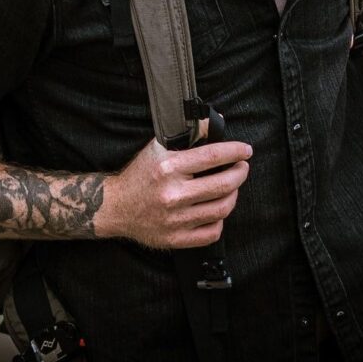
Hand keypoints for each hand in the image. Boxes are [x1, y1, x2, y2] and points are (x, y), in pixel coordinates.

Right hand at [96, 137, 251, 248]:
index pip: (212, 156)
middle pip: (223, 184)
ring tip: (232, 186)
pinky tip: (217, 209)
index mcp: (169, 167)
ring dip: (233, 195)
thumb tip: (214, 122)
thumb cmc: (140, 174)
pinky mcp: (176, 239)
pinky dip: (220, 220)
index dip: (234, 151)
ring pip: (221, 209)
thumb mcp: (158, 147)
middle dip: (240, 173)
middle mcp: (173, 194)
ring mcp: (176, 219)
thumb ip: (186, 134)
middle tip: (242, 167)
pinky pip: (211, 232)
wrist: (116, 206)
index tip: (246, 150)